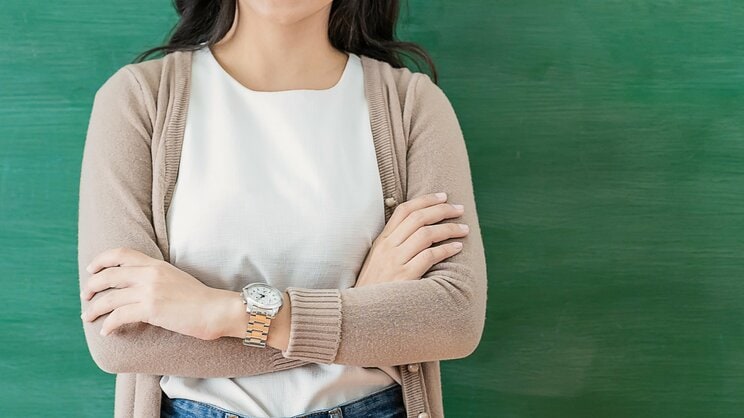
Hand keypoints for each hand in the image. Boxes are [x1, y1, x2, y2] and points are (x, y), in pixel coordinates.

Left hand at [80, 247, 238, 340]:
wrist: (216, 310)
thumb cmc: (200, 299)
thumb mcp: (176, 278)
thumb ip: (156, 277)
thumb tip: (139, 286)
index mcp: (156, 264)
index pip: (121, 253)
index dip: (102, 260)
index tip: (92, 269)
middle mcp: (150, 274)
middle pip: (109, 275)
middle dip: (92, 287)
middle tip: (86, 296)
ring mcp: (149, 291)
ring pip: (109, 298)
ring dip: (94, 309)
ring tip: (88, 317)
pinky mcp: (151, 309)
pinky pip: (119, 316)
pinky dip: (108, 324)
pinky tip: (106, 331)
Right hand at [354, 192, 468, 287]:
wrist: (362, 314)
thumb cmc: (374, 289)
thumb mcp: (377, 261)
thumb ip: (394, 245)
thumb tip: (419, 232)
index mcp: (381, 241)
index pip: (403, 210)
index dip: (425, 200)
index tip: (443, 196)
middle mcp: (387, 247)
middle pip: (418, 218)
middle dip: (442, 210)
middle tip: (459, 209)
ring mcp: (395, 262)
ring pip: (426, 234)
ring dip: (449, 228)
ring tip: (464, 228)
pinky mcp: (405, 277)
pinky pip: (429, 256)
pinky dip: (446, 249)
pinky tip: (457, 247)